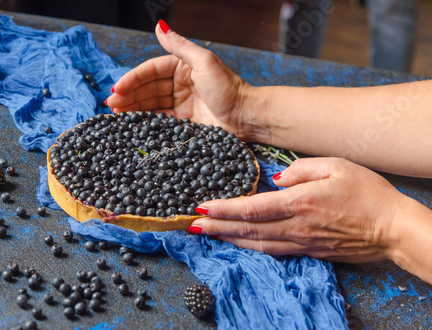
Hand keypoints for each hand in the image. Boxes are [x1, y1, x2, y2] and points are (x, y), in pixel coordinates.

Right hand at [106, 21, 254, 140]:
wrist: (246, 116)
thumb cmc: (228, 87)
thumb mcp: (204, 62)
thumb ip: (179, 46)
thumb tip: (158, 25)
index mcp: (182, 66)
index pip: (151, 70)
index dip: (132, 79)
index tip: (117, 88)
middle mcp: (179, 83)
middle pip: (148, 88)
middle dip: (128, 95)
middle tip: (110, 104)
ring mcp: (181, 103)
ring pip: (151, 104)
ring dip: (132, 107)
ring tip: (115, 113)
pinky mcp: (183, 121)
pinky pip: (160, 120)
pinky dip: (145, 121)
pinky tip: (131, 123)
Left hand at [190, 157, 405, 263]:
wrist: (393, 228)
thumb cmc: (367, 192)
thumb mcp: (335, 166)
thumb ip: (301, 169)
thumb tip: (275, 179)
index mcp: (300, 202)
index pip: (252, 207)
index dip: (224, 208)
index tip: (202, 207)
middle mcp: (296, 226)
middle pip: (248, 229)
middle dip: (216, 227)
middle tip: (191, 226)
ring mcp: (302, 242)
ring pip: (257, 244)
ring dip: (228, 240)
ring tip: (206, 236)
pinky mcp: (309, 251)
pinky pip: (273, 251)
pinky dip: (250, 248)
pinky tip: (237, 245)